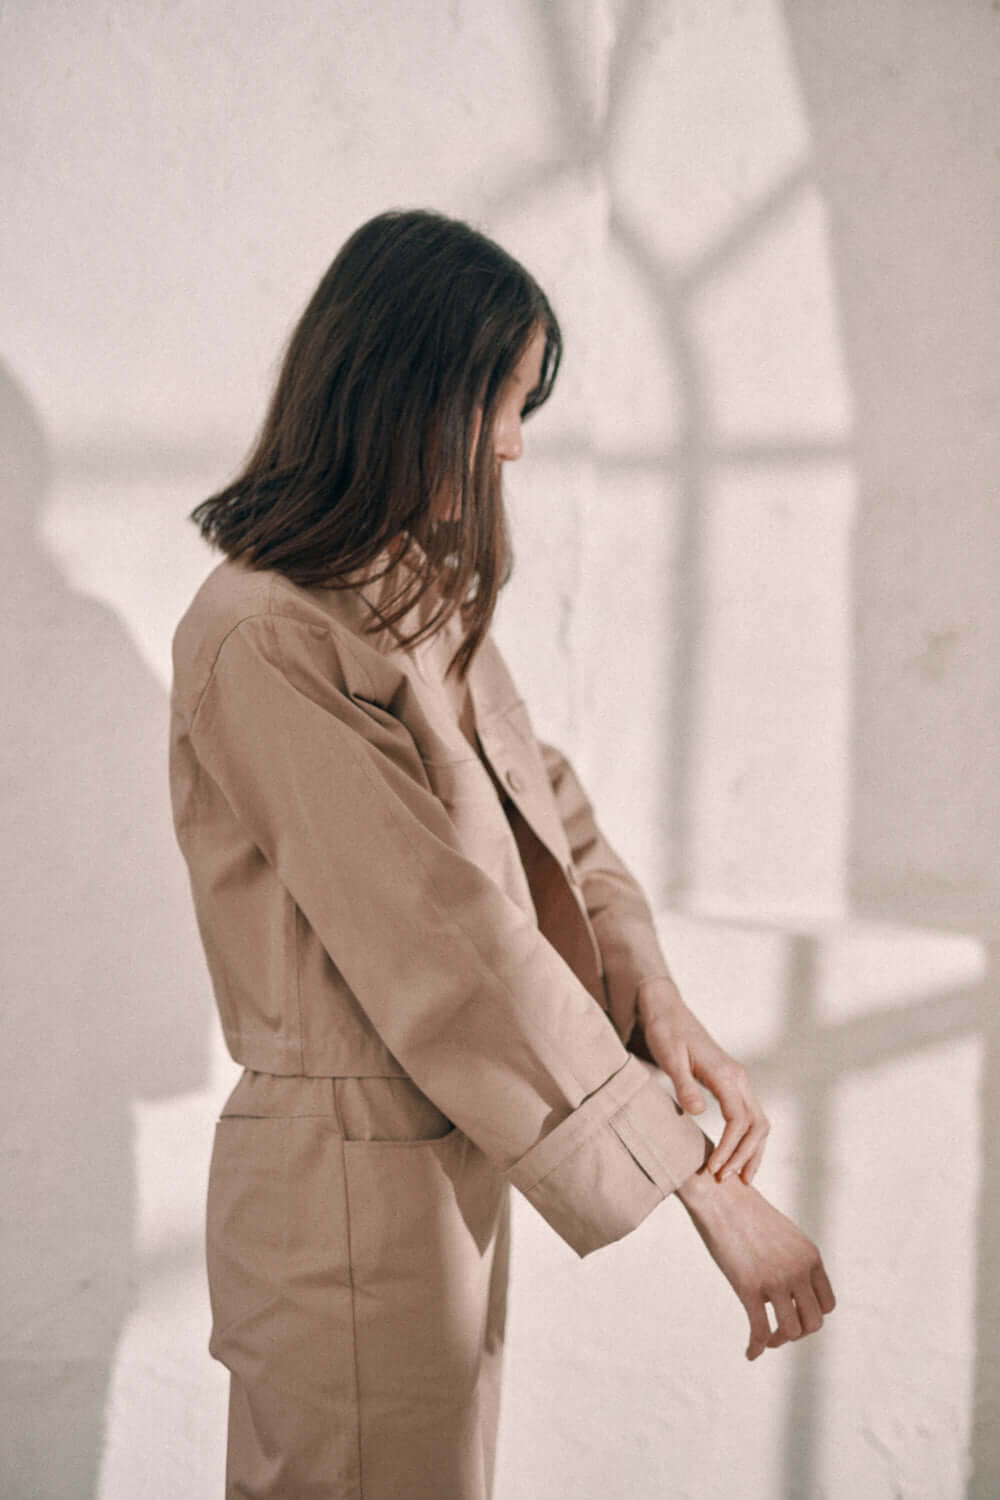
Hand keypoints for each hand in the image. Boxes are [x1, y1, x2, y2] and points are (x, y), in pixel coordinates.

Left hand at [632, 975, 768, 1183]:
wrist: (667, 1011)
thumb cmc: (665, 1032)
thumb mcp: (669, 1057)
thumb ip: (684, 1085)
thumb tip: (698, 1113)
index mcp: (726, 1074)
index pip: (738, 1120)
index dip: (729, 1149)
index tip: (713, 1169)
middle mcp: (739, 1078)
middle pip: (756, 1125)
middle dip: (744, 1156)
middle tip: (724, 1180)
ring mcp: (738, 1080)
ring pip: (759, 1122)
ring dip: (751, 1152)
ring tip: (739, 1179)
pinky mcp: (732, 1083)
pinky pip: (749, 1116)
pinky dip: (748, 1140)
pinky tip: (738, 1158)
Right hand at [677, 1165, 835, 1360]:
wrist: (720, 1196)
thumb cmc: (745, 1212)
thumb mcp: (782, 1234)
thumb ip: (792, 1259)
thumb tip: (790, 1288)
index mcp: (810, 1256)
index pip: (827, 1304)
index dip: (812, 1316)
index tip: (794, 1316)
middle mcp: (798, 1269)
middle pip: (814, 1322)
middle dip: (797, 1332)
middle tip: (779, 1330)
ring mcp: (775, 1279)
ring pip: (791, 1331)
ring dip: (779, 1341)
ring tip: (767, 1339)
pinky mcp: (749, 1286)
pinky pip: (760, 1331)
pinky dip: (757, 1347)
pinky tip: (750, 1353)